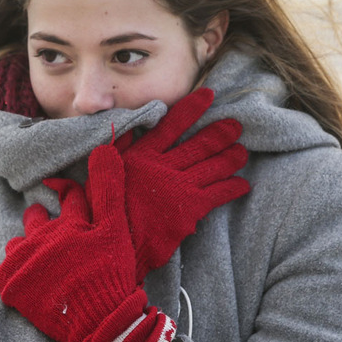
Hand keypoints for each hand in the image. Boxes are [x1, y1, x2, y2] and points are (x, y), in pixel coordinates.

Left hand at [0, 145, 142, 341]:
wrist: (99, 323)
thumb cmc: (111, 276)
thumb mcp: (116, 230)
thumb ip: (109, 190)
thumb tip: (104, 148)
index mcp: (68, 223)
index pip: (67, 196)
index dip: (65, 190)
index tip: (58, 188)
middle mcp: (41, 238)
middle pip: (36, 218)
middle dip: (41, 219)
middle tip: (48, 229)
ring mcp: (24, 262)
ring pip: (19, 244)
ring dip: (27, 248)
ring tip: (39, 259)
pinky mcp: (12, 286)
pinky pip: (5, 272)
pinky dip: (16, 274)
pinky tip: (29, 281)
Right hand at [108, 88, 249, 281]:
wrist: (114, 246)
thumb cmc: (104, 213)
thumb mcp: (99, 177)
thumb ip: (113, 153)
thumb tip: (122, 129)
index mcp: (141, 157)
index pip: (170, 125)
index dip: (191, 108)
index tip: (207, 96)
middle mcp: (163, 167)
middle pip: (200, 144)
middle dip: (221, 132)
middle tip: (236, 126)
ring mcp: (179, 187)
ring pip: (214, 166)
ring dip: (231, 157)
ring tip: (242, 152)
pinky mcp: (190, 209)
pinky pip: (219, 193)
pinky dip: (233, 187)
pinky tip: (243, 185)